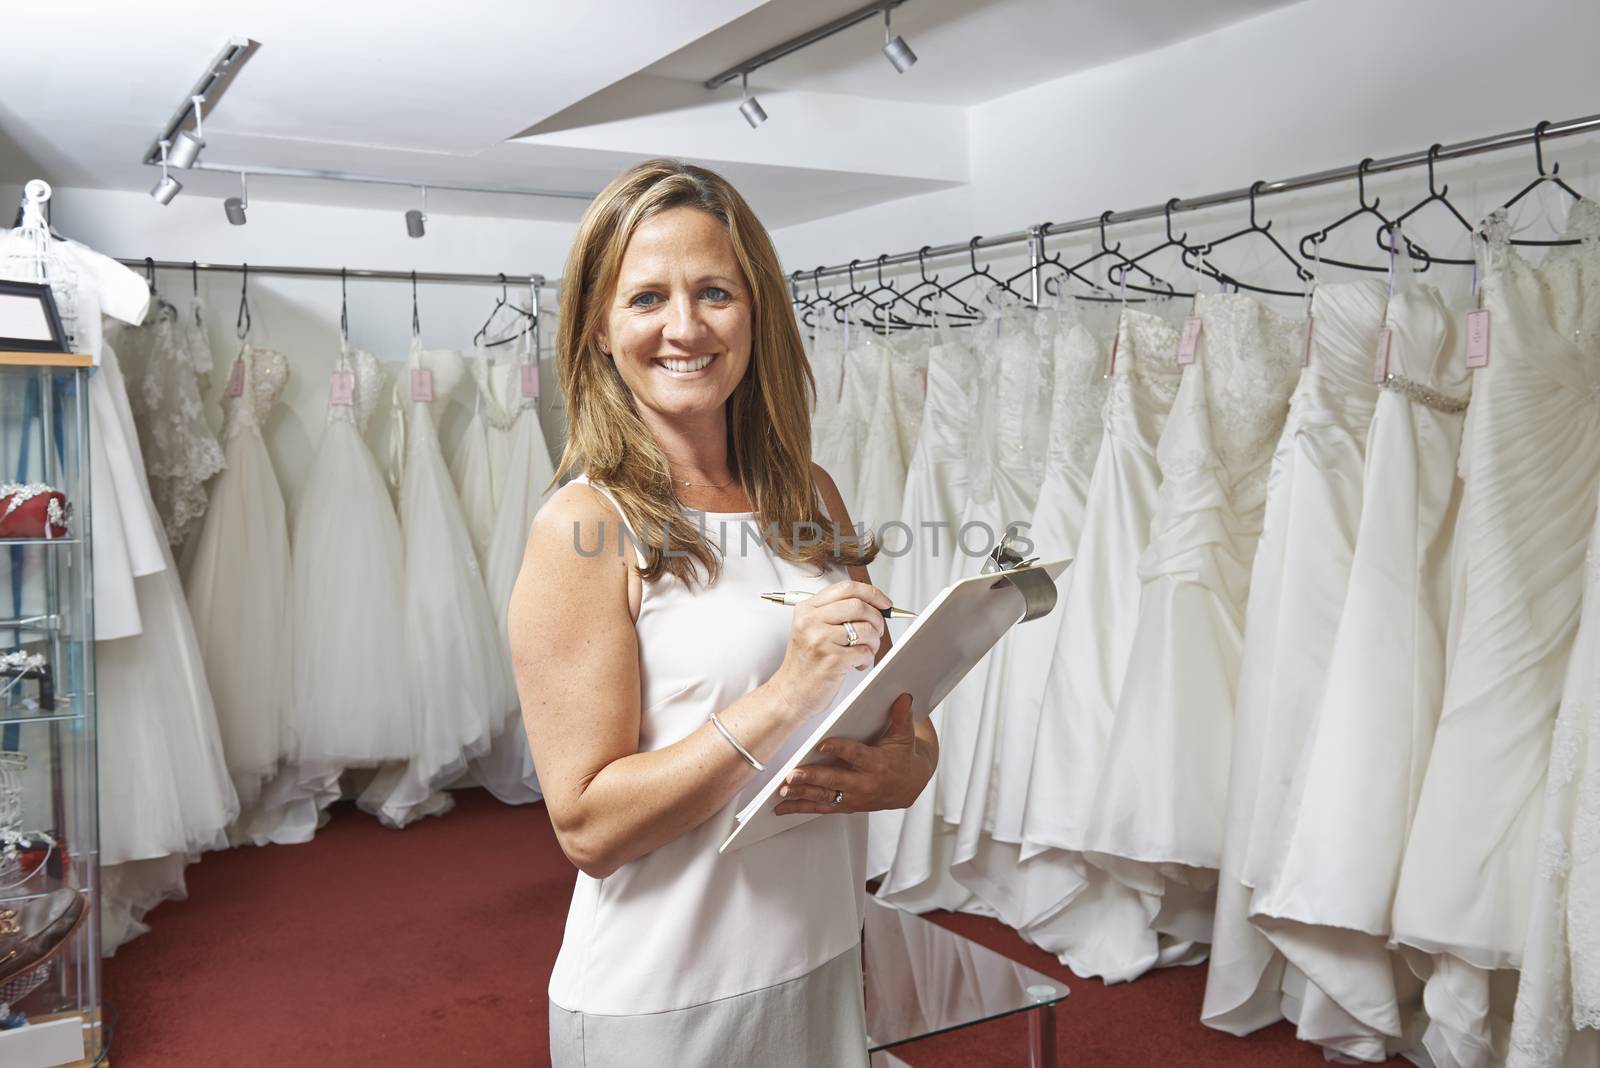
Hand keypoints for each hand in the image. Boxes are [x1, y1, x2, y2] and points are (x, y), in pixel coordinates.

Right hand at [767, 580, 888, 722]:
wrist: (790, 693)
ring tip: (865, 650)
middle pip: (859, 605)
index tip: (884, 602)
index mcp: (807, 609)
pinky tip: (856, 664)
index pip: (846, 588)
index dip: (872, 593)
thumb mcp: (811, 629)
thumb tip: (874, 604)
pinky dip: (867, 659)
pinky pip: (865, 651)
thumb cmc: (805, 663)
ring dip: (874, 642)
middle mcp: (810, 621)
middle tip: (877, 631)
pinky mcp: (832, 660)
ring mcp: (820, 640)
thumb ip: (835, 612)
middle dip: (877, 619)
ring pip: (866, 629)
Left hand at [773, 694, 931, 814]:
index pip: (856, 755)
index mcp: (877, 764)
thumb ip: (901, 716)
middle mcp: (864, 783)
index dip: (839, 749)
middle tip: (793, 775)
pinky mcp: (847, 805)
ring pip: (825, 797)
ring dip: (803, 795)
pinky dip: (802, 808)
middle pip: (835, 780)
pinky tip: (784, 806)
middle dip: (812, 778)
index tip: (822, 744)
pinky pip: (822, 808)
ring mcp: (854, 797)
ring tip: (783, 791)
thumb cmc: (903, 757)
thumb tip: (903, 697)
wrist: (912, 784)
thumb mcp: (905, 736)